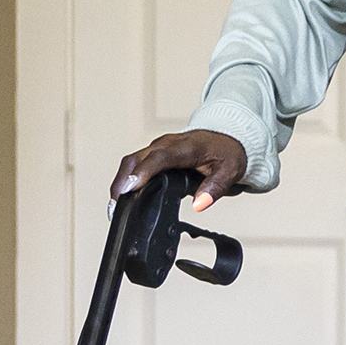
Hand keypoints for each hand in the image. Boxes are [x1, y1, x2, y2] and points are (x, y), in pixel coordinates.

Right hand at [113, 129, 246, 211]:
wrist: (227, 138)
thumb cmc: (226, 153)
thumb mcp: (230, 171)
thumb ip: (215, 188)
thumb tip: (200, 204)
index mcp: (185, 147)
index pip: (159, 158)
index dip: (143, 172)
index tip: (131, 188)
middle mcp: (167, 144)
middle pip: (137, 159)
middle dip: (123, 182)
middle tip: (116, 206)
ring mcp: (157, 148)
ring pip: (131, 161)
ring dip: (120, 182)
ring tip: (115, 206)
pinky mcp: (153, 153)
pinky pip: (134, 164)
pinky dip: (125, 179)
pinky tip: (122, 196)